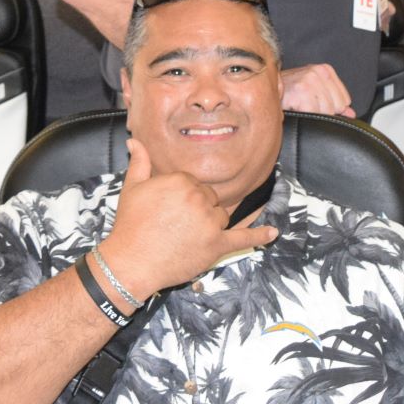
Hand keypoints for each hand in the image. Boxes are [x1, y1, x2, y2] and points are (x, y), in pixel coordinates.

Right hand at [99, 138, 276, 297]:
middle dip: (197, 210)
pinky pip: (243, 238)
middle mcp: (199, 198)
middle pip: (210, 199)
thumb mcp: (132, 188)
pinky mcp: (216, 246)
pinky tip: (273, 233)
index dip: (183, 198)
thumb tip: (134, 140)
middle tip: (174, 226)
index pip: (194, 184)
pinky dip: (259, 236)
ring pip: (221, 216)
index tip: (168, 211)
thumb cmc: (130, 225)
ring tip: (185, 237)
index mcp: (182, 181)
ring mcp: (210, 222)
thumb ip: (139, 162)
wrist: (130, 263)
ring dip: (210, 225)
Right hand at [281, 63, 353, 116]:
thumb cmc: (287, 92)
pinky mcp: (301, 91)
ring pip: (326, 111)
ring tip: (300, 106)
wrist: (263, 90)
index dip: (332, 108)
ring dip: (312, 114)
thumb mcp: (313, 92)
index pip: (345, 100)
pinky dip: (304, 115)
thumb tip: (350, 114)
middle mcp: (318, 72)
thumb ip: (334, 101)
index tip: (316, 104)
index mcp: (325, 70)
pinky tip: (295, 108)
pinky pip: (314, 113)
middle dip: (322, 111)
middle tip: (306, 105)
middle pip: (337, 106)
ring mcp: (309, 80)